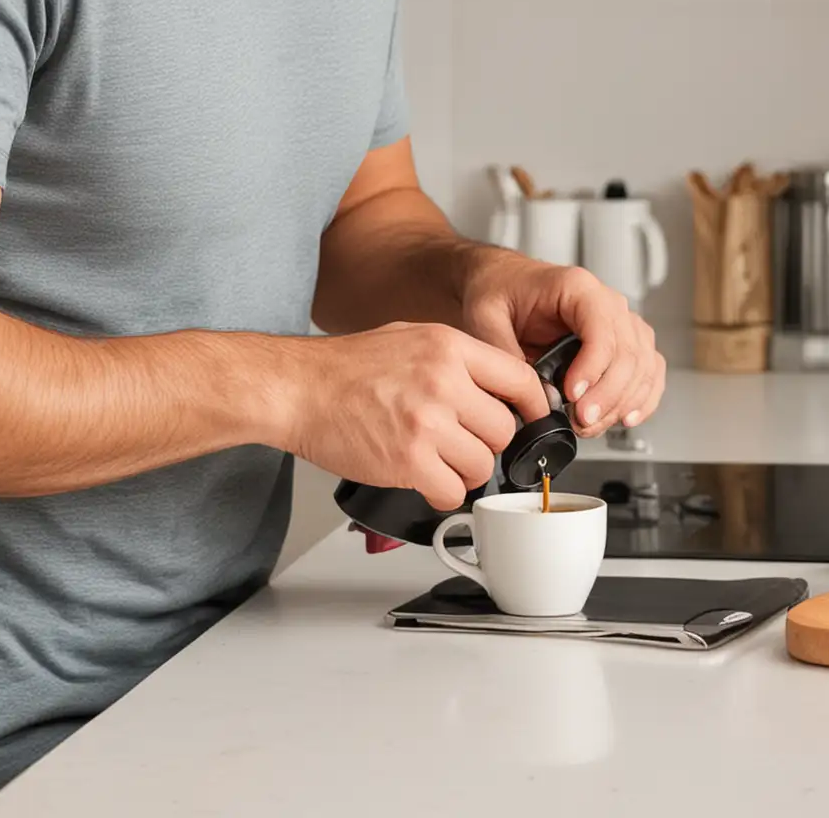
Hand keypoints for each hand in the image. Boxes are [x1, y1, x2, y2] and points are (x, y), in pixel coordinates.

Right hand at [281, 321, 550, 511]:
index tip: (529, 418)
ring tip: (438, 462)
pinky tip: (424, 479)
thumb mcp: (410, 336)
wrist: (298, 389)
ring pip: (482, 464)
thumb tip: (493, 384)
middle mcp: (444, 381)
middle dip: (487, 443)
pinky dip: (443, 493)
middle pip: (504, 428)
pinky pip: (453, 491)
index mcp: (449, 346)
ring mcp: (428, 421)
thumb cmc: (345, 366)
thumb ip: (454, 358)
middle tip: (462, 442)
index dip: (530, 405)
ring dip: (465, 471)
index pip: (520, 378)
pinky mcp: (409, 460)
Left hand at [459, 251, 665, 439]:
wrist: (500, 280)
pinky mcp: (621, 342)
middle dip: (607, 395)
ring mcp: (618, 322)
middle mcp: (605, 302)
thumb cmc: (497, 289)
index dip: (593, 368)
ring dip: (622, 402)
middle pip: (628, 352)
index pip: (603, 329)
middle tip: (580, 421)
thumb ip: (506, 356)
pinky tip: (625, 417)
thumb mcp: (486, 316)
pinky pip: (648, 369)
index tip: (572, 397)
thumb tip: (534, 398)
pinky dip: (641, 397)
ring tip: (590, 425)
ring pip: (643, 365)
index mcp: (576, 287)